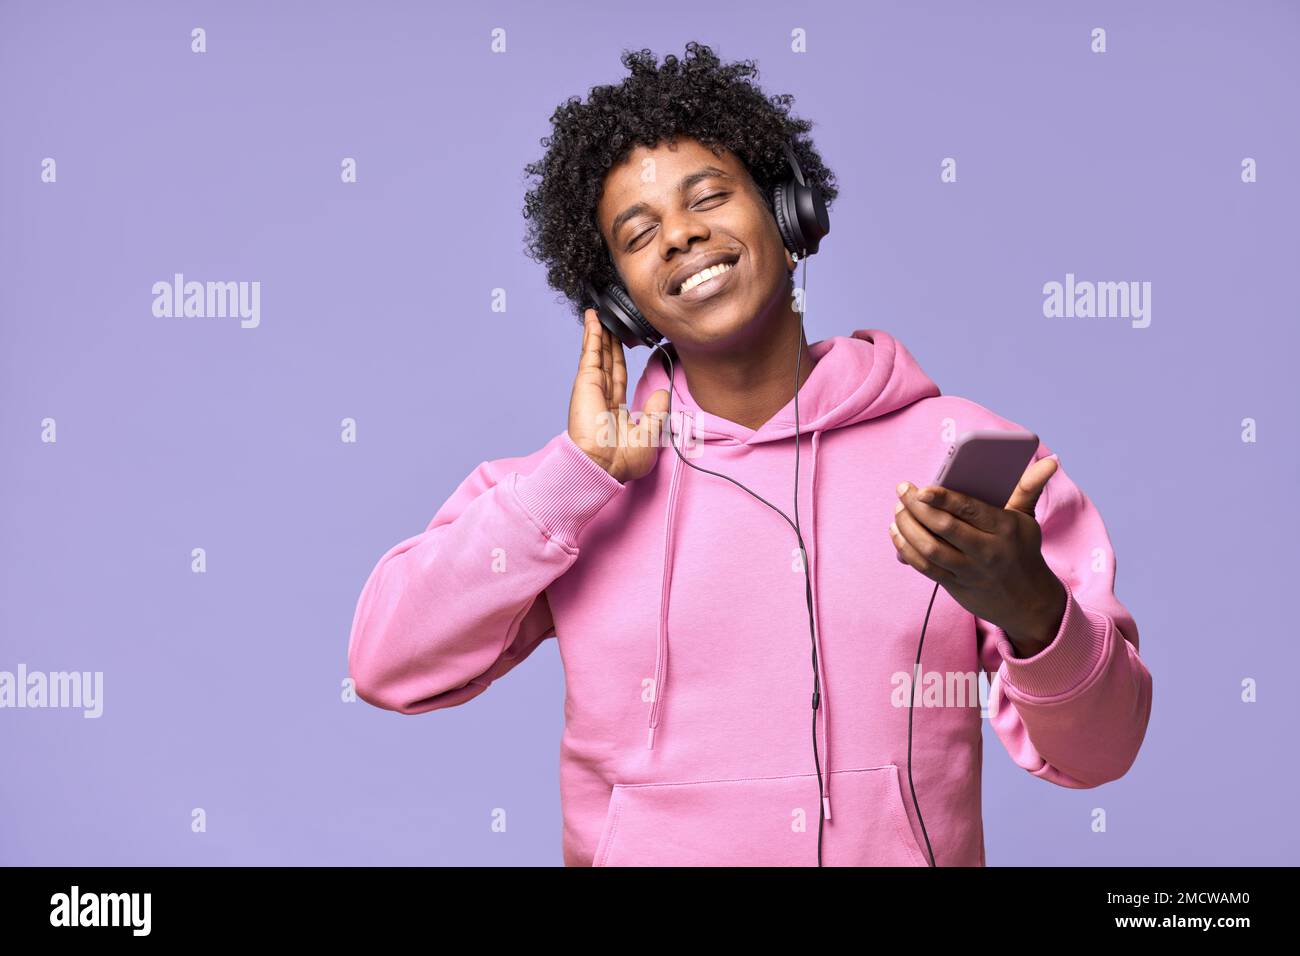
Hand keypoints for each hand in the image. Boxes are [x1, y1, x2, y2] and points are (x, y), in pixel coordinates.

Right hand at [568, 308, 670, 483]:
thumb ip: (657, 411)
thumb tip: (664, 392)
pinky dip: (591, 334)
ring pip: (598, 353)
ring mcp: (592, 388)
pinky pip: (591, 353)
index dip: (618, 356)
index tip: (622, 341)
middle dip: (608, 340)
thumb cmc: (622, 461)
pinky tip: (593, 318)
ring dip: (598, 332)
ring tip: (599, 313)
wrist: (603, 466)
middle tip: (609, 320)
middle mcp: (602, 396)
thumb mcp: (650, 434)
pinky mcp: (586, 382)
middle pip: (606, 360)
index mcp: (614, 409)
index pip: (618, 375)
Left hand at [888, 457, 1067, 654]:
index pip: (969, 509)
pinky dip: (906, 550)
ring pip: (930, 549)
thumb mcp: (1027, 519)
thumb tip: (1050, 460)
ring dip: (907, 528)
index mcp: (1004, 528)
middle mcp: (987, 550)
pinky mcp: (956, 585)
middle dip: (917, 508)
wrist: (1028, 602)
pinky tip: (896, 534)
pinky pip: (925, 568)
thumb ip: (1029, 487)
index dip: (942, 498)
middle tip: (903, 490)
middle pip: (944, 528)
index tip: (921, 488)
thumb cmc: (1022, 551)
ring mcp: (970, 570)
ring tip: (898, 511)